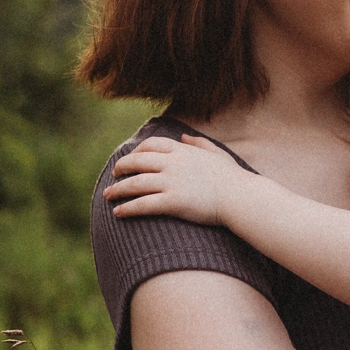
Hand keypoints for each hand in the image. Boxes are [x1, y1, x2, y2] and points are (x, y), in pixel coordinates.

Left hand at [104, 134, 254, 226]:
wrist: (241, 197)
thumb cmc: (233, 178)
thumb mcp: (216, 153)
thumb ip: (199, 143)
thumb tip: (185, 136)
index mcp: (182, 151)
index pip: (151, 145)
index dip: (137, 151)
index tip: (130, 159)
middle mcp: (173, 164)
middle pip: (137, 161)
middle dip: (122, 168)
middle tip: (114, 175)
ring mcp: (171, 182)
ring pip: (135, 183)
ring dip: (118, 189)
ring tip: (108, 195)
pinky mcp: (172, 202)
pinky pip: (143, 204)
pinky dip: (127, 208)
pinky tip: (118, 213)